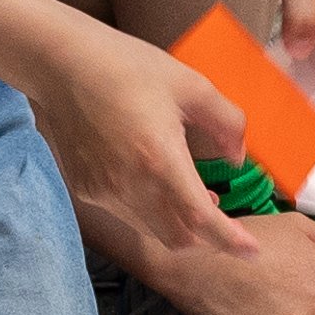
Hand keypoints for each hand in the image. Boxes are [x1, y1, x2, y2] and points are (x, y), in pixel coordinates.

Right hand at [35, 29, 314, 314]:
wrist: (62, 64)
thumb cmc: (127, 66)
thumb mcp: (191, 85)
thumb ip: (227, 123)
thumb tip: (237, 158)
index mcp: (159, 158)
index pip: (200, 219)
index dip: (229, 240)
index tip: (251, 250)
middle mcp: (129, 185)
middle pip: (179, 237)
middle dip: (207, 235)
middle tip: (223, 214)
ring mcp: (104, 191)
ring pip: (153, 229)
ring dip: (178, 221)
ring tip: (190, 190)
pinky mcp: (87, 190)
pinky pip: (128, 213)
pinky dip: (150, 208)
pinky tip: (152, 178)